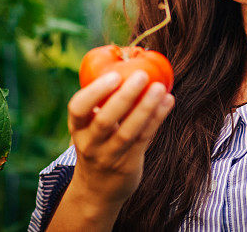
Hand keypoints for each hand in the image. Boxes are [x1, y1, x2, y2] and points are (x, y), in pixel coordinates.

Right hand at [66, 70, 174, 204]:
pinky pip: (144, 139)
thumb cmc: (99, 142)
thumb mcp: (91, 125)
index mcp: (77, 127)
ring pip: (128, 132)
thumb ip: (104, 100)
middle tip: (142, 75)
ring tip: (161, 87)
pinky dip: (157, 118)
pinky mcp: (128, 165)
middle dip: (124, 97)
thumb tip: (130, 57)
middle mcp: (90, 144)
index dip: (95, 92)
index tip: (114, 75)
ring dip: (146, 108)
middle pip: (105, 121)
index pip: (77, 108)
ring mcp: (109, 156)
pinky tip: (169, 100)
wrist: (97, 189)